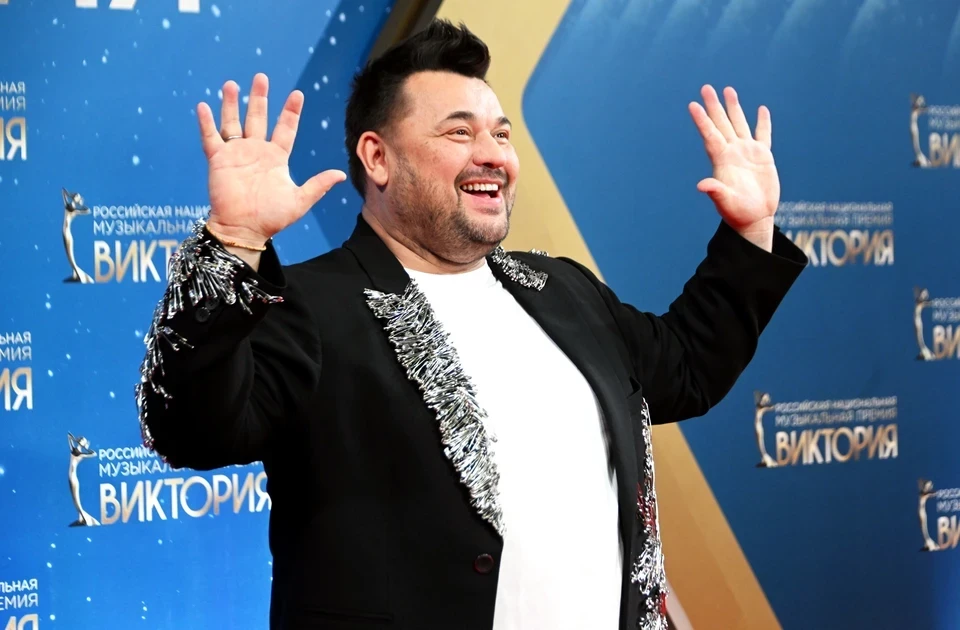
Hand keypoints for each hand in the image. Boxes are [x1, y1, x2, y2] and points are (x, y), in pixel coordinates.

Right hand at [197, 73, 346, 245]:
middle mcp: (256, 151)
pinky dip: (206, 122)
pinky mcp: (218, 160)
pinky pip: (211, 137)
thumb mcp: (299, 200)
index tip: (297, 94)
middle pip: (258, 118)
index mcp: (276, 158)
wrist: (244, 230)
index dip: (291, 112)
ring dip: (232, 104)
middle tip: (261, 77)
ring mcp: (236, 154)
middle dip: (259, 98)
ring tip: (232, 84)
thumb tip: (340, 174)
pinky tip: (204, 105)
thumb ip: (318, 185)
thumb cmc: (272, 218)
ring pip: (233, 122)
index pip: (285, 128)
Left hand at [689, 85, 777, 249]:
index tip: (693, 105)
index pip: (710, 135)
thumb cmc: (737, 213)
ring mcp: (747, 153)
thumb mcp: (726, 202)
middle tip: (706, 87)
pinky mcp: (763, 157)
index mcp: (722, 160)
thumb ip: (715, 191)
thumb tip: (701, 185)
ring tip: (728, 89)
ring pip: (739, 124)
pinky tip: (761, 109)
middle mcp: (732, 152)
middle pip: (721, 124)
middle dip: (714, 106)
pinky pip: (763, 135)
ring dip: (734, 107)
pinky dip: (763, 122)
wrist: (754, 219)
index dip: (702, 120)